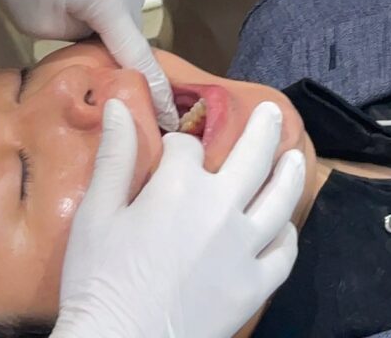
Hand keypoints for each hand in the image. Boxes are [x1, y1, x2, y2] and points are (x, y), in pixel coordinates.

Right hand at [56, 99, 304, 337]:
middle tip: (273, 113)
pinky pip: (283, 255)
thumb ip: (115, 156)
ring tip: (294, 157)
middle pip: (252, 157)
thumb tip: (121, 103)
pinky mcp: (254, 287)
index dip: (177, 147)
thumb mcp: (96, 213)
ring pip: (280, 199)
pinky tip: (286, 226)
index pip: (187, 147)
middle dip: (262, 129)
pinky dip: (288, 235)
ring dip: (290, 172)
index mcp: (180, 185)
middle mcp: (221, 208)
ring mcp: (244, 249)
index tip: (170, 154)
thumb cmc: (98, 280)